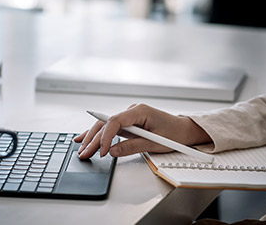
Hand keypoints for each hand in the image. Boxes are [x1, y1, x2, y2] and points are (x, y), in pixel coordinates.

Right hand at [74, 103, 210, 158]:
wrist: (184, 130)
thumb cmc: (174, 134)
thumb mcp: (154, 144)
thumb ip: (132, 147)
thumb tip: (113, 151)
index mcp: (140, 110)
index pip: (116, 121)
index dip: (106, 136)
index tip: (102, 151)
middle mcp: (132, 111)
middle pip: (106, 123)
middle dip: (94, 139)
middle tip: (84, 153)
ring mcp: (129, 116)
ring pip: (105, 125)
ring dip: (93, 137)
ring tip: (81, 148)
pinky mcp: (128, 123)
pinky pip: (111, 128)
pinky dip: (99, 135)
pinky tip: (85, 139)